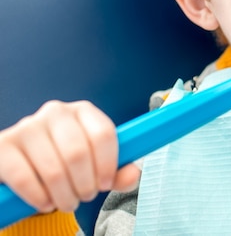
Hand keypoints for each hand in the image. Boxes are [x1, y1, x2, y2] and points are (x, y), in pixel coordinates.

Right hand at [0, 100, 139, 212]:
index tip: (105, 183)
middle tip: (85, 196)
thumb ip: (118, 172)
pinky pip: (25, 177)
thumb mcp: (95, 167)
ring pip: (53, 168)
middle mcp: (56, 112)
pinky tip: (45, 202)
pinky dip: (39, 197)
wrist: (26, 166)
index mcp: (83, 112)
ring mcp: (28, 127)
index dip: (108, 164)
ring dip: (64, 195)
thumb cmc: (67, 163)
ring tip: (67, 202)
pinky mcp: (4, 146)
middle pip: (78, 152)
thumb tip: (134, 175)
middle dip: (85, 183)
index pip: (103, 133)